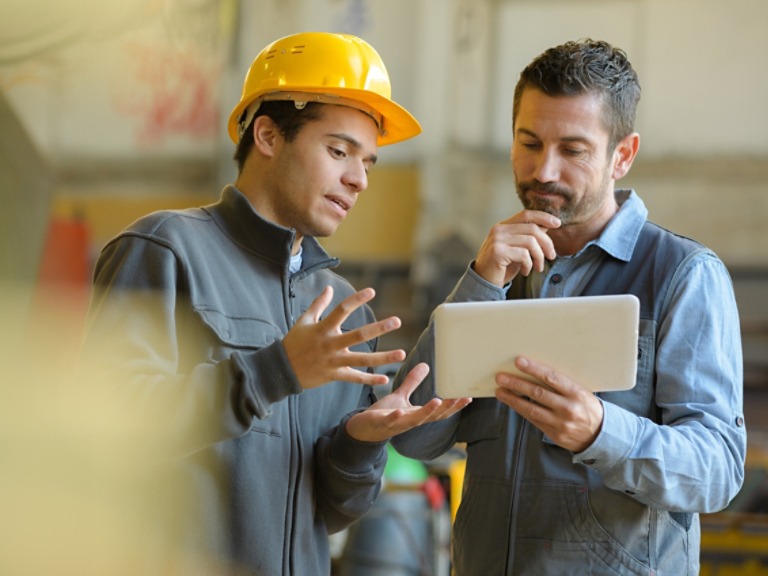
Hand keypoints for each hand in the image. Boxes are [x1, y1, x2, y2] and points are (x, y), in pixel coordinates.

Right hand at [283, 286, 405, 388]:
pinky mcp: (334, 375)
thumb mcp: (303, 321)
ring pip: (362, 360)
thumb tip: (329, 288)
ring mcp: (333, 361)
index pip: (342, 310)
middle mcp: (330, 345)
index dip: (357, 300)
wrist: (282, 369)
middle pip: (358, 335)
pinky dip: (370, 380)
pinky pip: (355, 378)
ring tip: (402, 353)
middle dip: (379, 328)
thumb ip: (318, 305)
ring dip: (383, 357)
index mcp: (323, 329)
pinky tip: (385, 379)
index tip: (372, 291)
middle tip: (397, 321)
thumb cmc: (293, 343)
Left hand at [345, 363, 471, 442]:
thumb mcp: (400, 396)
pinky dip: (395, 418)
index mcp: (416, 414)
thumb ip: (413, 383)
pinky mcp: (382, 423)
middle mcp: (410, 421)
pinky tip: (400, 412)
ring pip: (415, 420)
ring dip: (426, 412)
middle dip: (447, 408)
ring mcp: (397, 424)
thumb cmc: (383, 414)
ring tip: (437, 401)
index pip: (439, 412)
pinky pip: (390, 421)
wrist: (362, 429)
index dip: (454, 406)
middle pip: (433, 416)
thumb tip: (426, 365)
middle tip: (461, 398)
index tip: (468, 396)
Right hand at [474, 210, 560, 286]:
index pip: (526, 214)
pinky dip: (529, 265)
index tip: (557, 224)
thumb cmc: (502, 267)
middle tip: (551, 256)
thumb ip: (527, 237)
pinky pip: (524, 254)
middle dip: (547, 243)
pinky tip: (525, 271)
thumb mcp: (517, 249)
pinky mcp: (498, 252)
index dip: (543, 217)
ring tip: (538, 267)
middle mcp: (498, 230)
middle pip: (532, 228)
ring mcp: (497, 240)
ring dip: (539, 256)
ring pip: (531, 242)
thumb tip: (546, 226)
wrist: (484, 282)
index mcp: (503, 226)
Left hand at [495, 357, 602, 452]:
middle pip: (537, 393)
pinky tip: (511, 402)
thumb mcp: (581, 392)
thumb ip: (562, 384)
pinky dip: (521, 410)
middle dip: (517, 384)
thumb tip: (536, 371)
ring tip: (500, 391)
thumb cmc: (587, 407)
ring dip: (513, 399)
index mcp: (577, 393)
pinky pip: (534, 420)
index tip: (519, 362)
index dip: (534, 369)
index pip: (552, 378)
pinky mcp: (555, 434)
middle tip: (501, 377)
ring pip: (532, 409)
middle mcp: (569, 408)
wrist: (601, 435)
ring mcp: (561, 423)